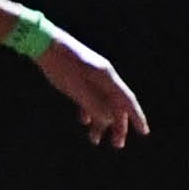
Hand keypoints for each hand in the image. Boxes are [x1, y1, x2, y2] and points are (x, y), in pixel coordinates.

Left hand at [37, 32, 149, 148]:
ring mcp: (92, 76)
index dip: (136, 117)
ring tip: (95, 140)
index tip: (144, 132)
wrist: (44, 44)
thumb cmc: (61, 67)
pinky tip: (85, 121)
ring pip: (102, 102)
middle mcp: (103, 77)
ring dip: (100, 121)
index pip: (127, 101)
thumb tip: (109, 120)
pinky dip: (89, 110)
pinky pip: (90, 97)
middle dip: (117, 125)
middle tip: (117, 145)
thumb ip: (94, 105)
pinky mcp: (80, 76)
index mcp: (107, 78)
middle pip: (116, 104)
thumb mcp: (77, 89)